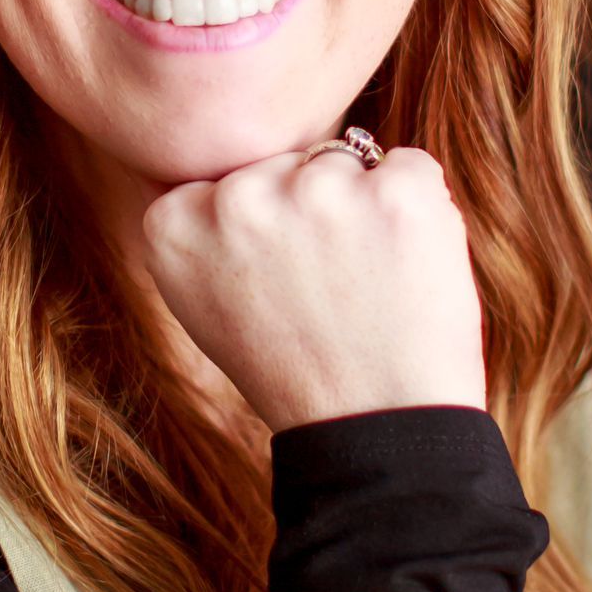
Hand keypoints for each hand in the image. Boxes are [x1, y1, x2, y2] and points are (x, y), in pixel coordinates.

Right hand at [141, 141, 487, 434]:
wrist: (379, 428)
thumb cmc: (297, 368)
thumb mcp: (209, 303)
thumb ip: (203, 227)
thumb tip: (222, 164)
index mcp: (174, 225)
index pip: (226, 179)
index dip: (263, 230)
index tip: (273, 284)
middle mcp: (237, 198)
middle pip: (286, 164)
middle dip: (311, 211)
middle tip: (324, 292)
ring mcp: (318, 189)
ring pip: (346, 163)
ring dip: (363, 208)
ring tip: (365, 286)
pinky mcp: (397, 192)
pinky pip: (410, 168)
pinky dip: (418, 210)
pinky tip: (405, 269)